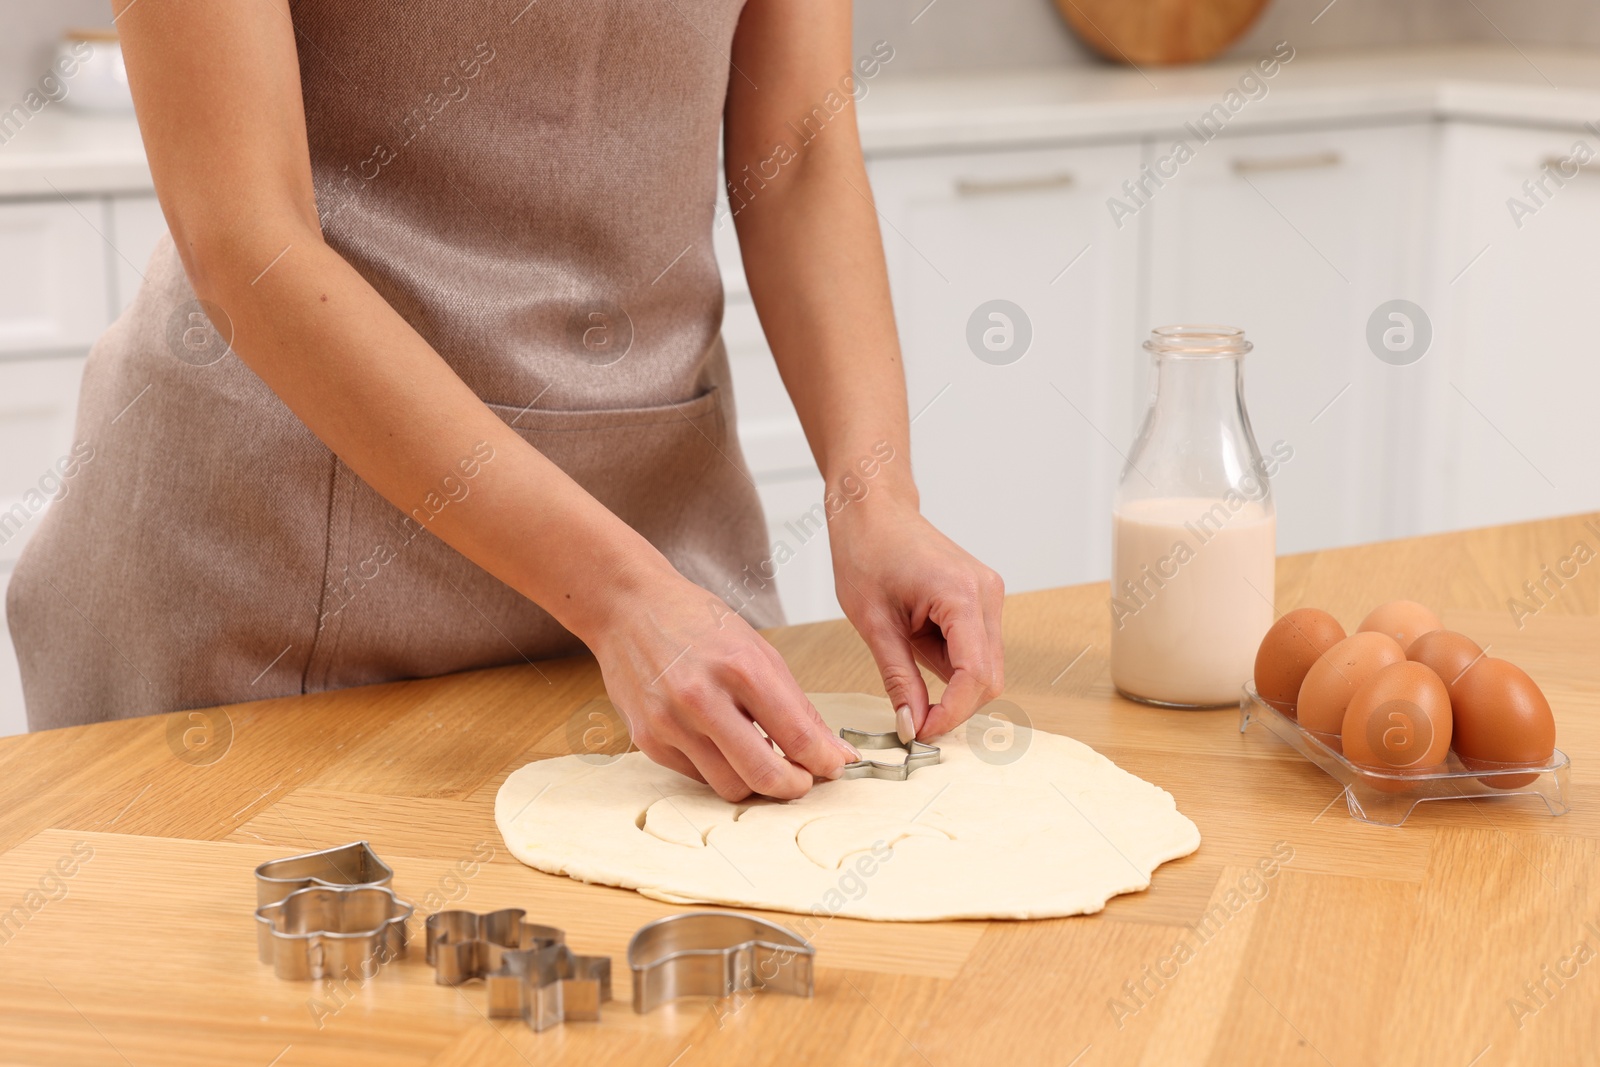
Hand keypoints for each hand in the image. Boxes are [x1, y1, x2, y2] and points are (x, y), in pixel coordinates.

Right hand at [582, 562, 860, 799]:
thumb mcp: (758, 650)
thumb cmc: (697, 623)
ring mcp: (670, 723)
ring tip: (765, 761)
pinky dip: (720, 769)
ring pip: (731, 786)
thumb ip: (797, 706)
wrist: (629, 607)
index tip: (835, 767)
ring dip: (756, 783)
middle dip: (796, 786)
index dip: (824, 762)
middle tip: (805, 780)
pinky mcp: (648, 740)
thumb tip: (835, 752)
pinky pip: (699, 777)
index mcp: (740, 667)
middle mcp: (702, 698)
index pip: (796, 736)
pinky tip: (723, 746)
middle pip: (764, 774)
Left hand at [831, 497, 1004, 739]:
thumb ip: (899, 678)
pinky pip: (976, 646)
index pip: (976, 676)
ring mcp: (988, 594)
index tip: (921, 732)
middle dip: (954, 704)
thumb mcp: (873, 623)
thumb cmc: (867, 551)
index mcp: (961, 595)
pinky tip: (916, 638)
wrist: (873, 509)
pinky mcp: (981, 597)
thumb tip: (913, 725)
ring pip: (984, 665)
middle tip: (912, 717)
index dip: (952, 713)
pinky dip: (950, 659)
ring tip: (904, 650)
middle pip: (989, 677)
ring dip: (949, 679)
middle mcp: (986, 593)